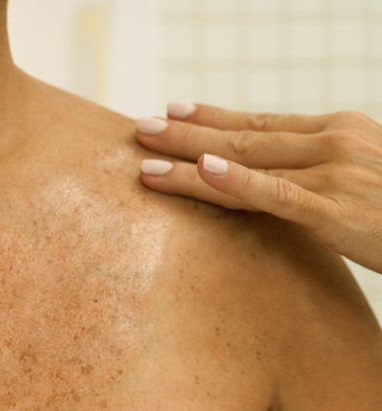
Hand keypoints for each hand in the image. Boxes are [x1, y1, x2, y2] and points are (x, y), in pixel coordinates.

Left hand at [135, 103, 381, 272]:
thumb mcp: (365, 172)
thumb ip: (319, 168)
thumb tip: (274, 170)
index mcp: (337, 130)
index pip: (260, 123)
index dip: (212, 117)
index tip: (174, 110)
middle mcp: (332, 143)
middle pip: (243, 138)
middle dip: (186, 134)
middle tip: (140, 128)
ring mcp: (335, 174)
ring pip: (248, 164)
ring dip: (192, 161)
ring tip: (147, 158)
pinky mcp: (339, 212)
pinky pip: (279, 195)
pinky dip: (239, 183)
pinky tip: (205, 171)